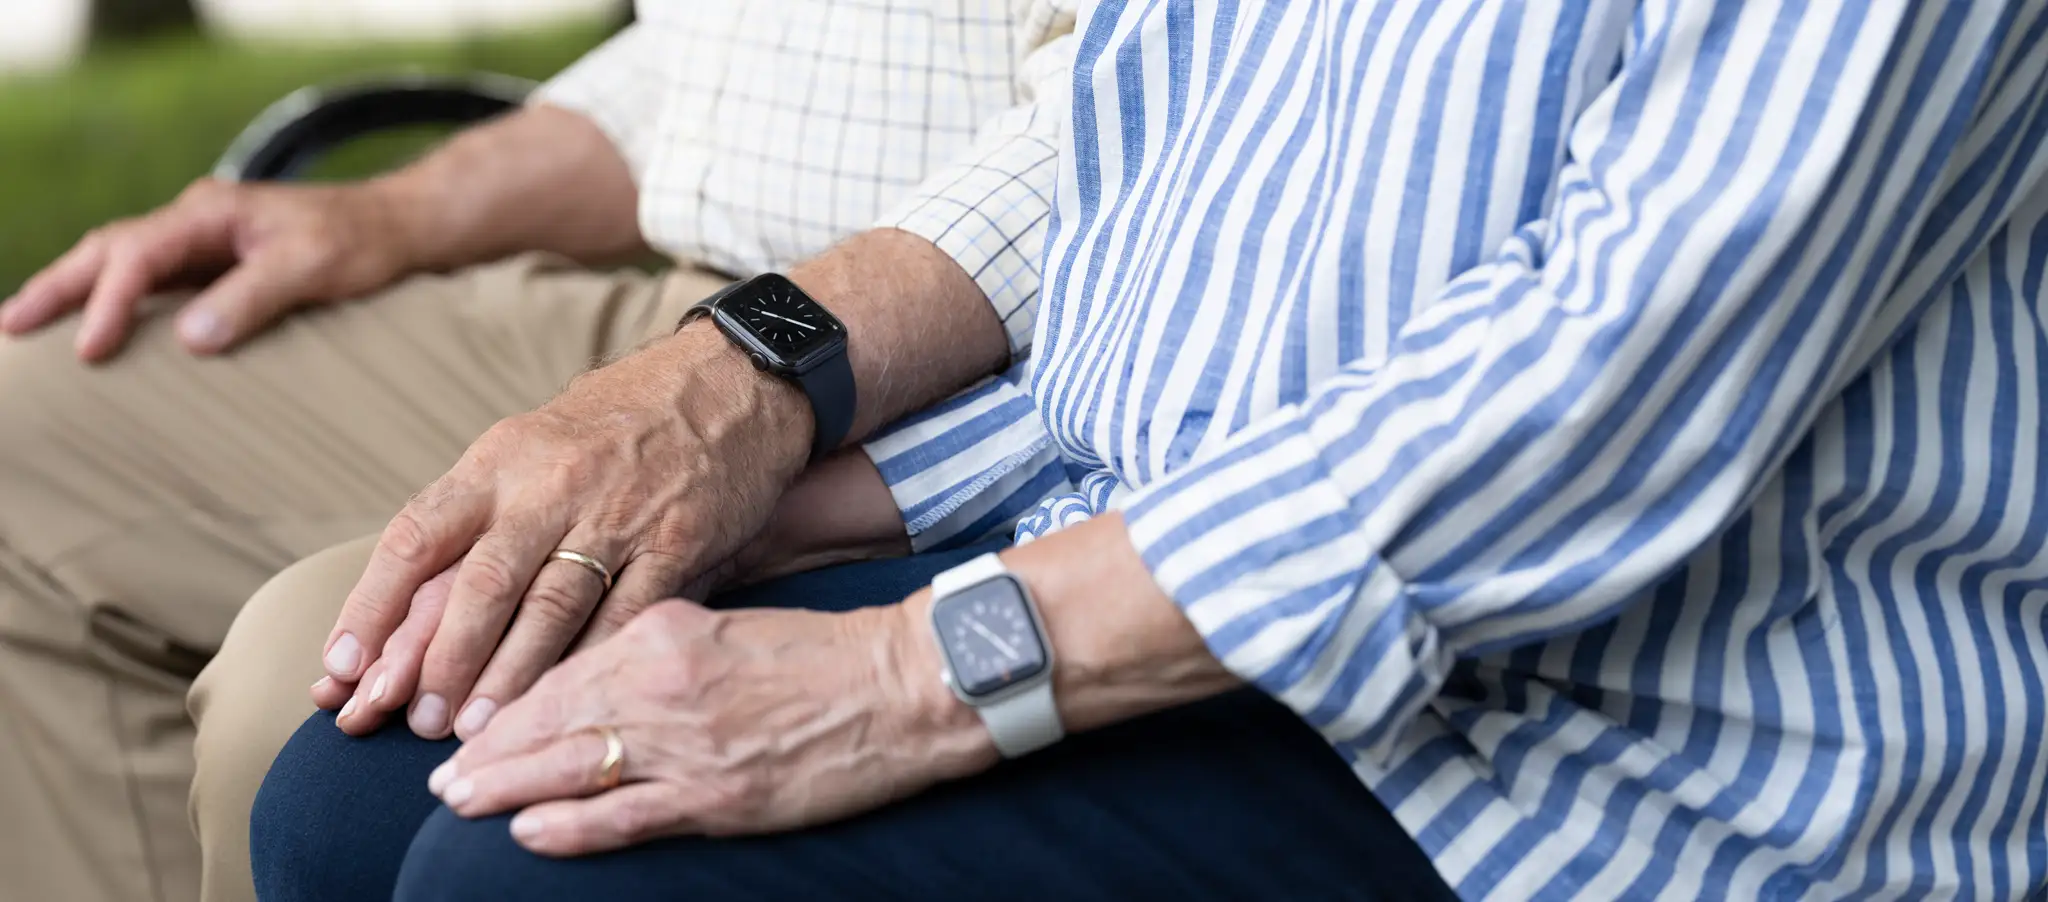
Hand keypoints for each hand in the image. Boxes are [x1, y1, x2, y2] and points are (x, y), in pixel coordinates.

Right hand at [0, 177, 421, 360]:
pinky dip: (114, 300)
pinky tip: (95, 328)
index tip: (91, 350)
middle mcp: (196, 220)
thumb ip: (253, 298)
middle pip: (108, 249)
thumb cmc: (362, 244)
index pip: (138, 255)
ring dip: (75, 291)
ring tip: (28, 326)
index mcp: (210, 212)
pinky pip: (150, 280)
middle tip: (10, 328)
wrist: (398, 227)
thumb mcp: (313, 268)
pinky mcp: (215, 264)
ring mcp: (202, 241)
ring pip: (121, 262)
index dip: (109, 302)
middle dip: (58, 287)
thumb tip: (189, 338)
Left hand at [322, 324, 814, 740]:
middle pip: (482, 584)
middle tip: (413, 723)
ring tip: (476, 731)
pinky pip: (625, 614)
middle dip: (442, 661)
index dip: (371, 607)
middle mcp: (550, 486)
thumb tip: (406, 603)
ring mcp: (617, 515)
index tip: (339, 667)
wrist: (728, 383)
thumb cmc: (615, 423)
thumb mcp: (530, 444)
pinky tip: (565, 703)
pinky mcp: (676, 542)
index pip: (416, 537)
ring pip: (550, 608)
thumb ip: (478, 514)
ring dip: (509, 677)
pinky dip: (589, 664)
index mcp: (500, 461)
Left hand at [424, 598, 991, 855]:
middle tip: (442, 776)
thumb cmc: (824, 656)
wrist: (904, 685)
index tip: (470, 723)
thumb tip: (602, 670)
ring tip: (462, 802)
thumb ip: (662, 642)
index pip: (560, 667)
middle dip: (487, 748)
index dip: (505, 701)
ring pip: (571, 765)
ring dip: (507, 786)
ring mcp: (688, 742)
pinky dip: (569, 825)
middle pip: (549, 717)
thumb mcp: (728, 626)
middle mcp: (662, 681)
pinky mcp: (718, 795)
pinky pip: (624, 814)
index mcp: (664, 629)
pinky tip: (529, 832)